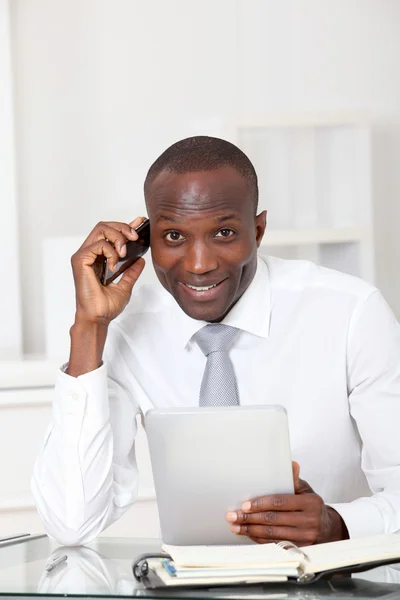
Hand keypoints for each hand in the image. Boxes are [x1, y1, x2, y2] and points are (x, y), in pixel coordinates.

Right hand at [71, 217, 145, 325]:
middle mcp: (90, 254)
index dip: (125, 225)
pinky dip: (111, 252)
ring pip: (101, 229)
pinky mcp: (80, 260)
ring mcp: (84, 256)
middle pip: (105, 226)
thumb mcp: (125, 286)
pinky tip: (114, 265)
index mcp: (98, 258)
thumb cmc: (106, 306)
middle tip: (135, 237)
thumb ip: (131, 271)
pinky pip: (98, 245)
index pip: (110, 233)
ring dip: (118, 237)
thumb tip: (140, 260)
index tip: (140, 223)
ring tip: (125, 252)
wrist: (98, 318)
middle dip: (123, 227)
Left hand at [226, 462, 348, 544]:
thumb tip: (292, 464)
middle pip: (274, 520)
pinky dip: (260, 540)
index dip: (261, 503)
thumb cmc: (311, 505)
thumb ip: (295, 480)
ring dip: (251, 531)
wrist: (328, 529)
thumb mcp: (306, 490)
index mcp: (310, 502)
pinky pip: (276, 545)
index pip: (280, 502)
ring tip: (236, 526)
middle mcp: (310, 520)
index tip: (245, 505)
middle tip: (233, 516)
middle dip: (250, 518)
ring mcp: (307, 537)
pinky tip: (249, 534)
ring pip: (273, 534)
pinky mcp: (301, 549)